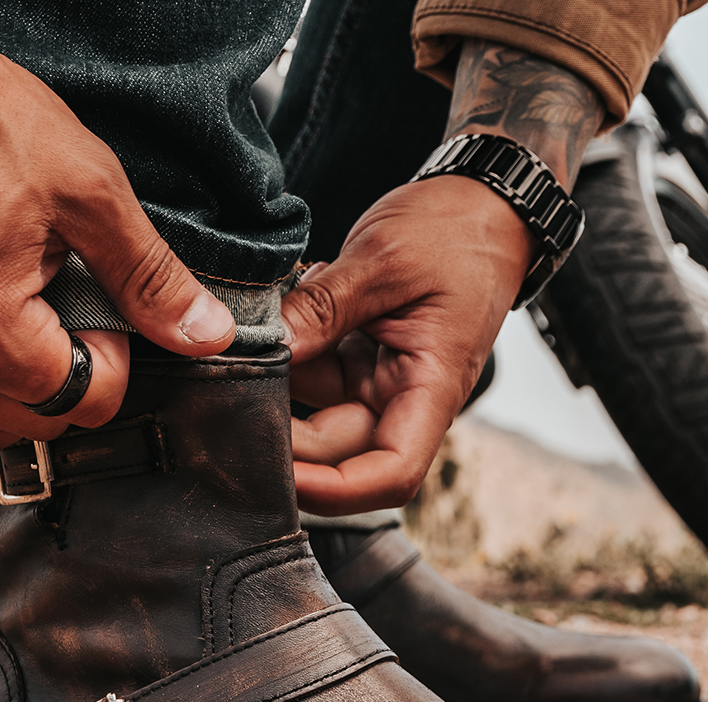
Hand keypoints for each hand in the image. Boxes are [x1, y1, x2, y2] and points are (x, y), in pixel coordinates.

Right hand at [0, 37, 235, 464]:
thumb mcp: (86, 191)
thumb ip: (150, 277)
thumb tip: (207, 334)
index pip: (85, 406)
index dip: (111, 360)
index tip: (95, 308)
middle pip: (31, 429)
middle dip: (63, 384)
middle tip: (58, 313)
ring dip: (6, 406)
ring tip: (15, 335)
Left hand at [281, 174, 532, 514]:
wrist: (481, 204)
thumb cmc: (456, 232)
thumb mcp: (385, 260)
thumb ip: (322, 307)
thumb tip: (263, 348)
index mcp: (432, 389)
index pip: (391, 474)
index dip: (336, 491)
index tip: (279, 476)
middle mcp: (403, 397)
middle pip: (338, 451)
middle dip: (282, 431)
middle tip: (226, 387)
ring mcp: (377, 381)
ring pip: (314, 413)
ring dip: (276, 382)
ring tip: (260, 321)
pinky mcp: (356, 359)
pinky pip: (310, 375)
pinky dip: (287, 349)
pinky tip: (284, 303)